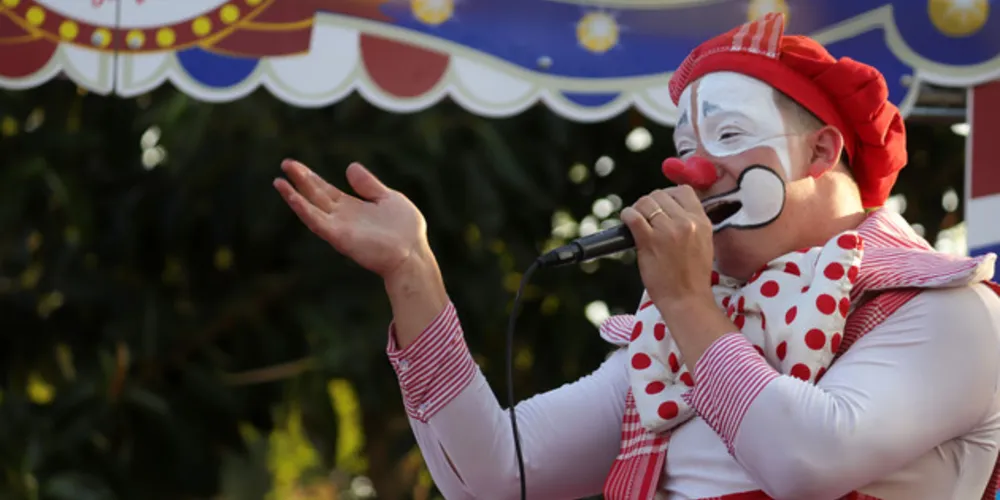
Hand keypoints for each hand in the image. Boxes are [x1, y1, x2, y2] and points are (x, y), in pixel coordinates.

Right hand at [273, 159, 429, 279]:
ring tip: (278, 181)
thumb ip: (369, 185)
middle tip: (285, 163)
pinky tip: (293, 197)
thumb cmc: (406, 230)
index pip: (325, 190)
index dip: (310, 177)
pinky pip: (317, 222)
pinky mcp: (339, 237)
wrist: (413, 253)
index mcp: (352, 207)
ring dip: (293, 196)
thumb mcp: (388, 198)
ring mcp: (339, 227)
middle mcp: (341, 217)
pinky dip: (303, 209)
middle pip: (315, 195)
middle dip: (300, 180)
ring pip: (310, 208)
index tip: (294, 165)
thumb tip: (350, 167)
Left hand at [621, 185, 714, 308]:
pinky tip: (627, 223)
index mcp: (701, 221)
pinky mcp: (650, 241)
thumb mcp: (703, 243)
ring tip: (636, 221)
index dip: (668, 195)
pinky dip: (627, 216)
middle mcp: (686, 222)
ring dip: (637, 209)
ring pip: (645, 202)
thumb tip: (670, 209)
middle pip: (660, 195)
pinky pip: (633, 216)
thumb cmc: (692, 276)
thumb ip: (690, 224)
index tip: (660, 206)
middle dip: (650, 203)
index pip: (683, 191)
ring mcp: (668, 231)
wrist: (686, 299)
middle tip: (645, 217)